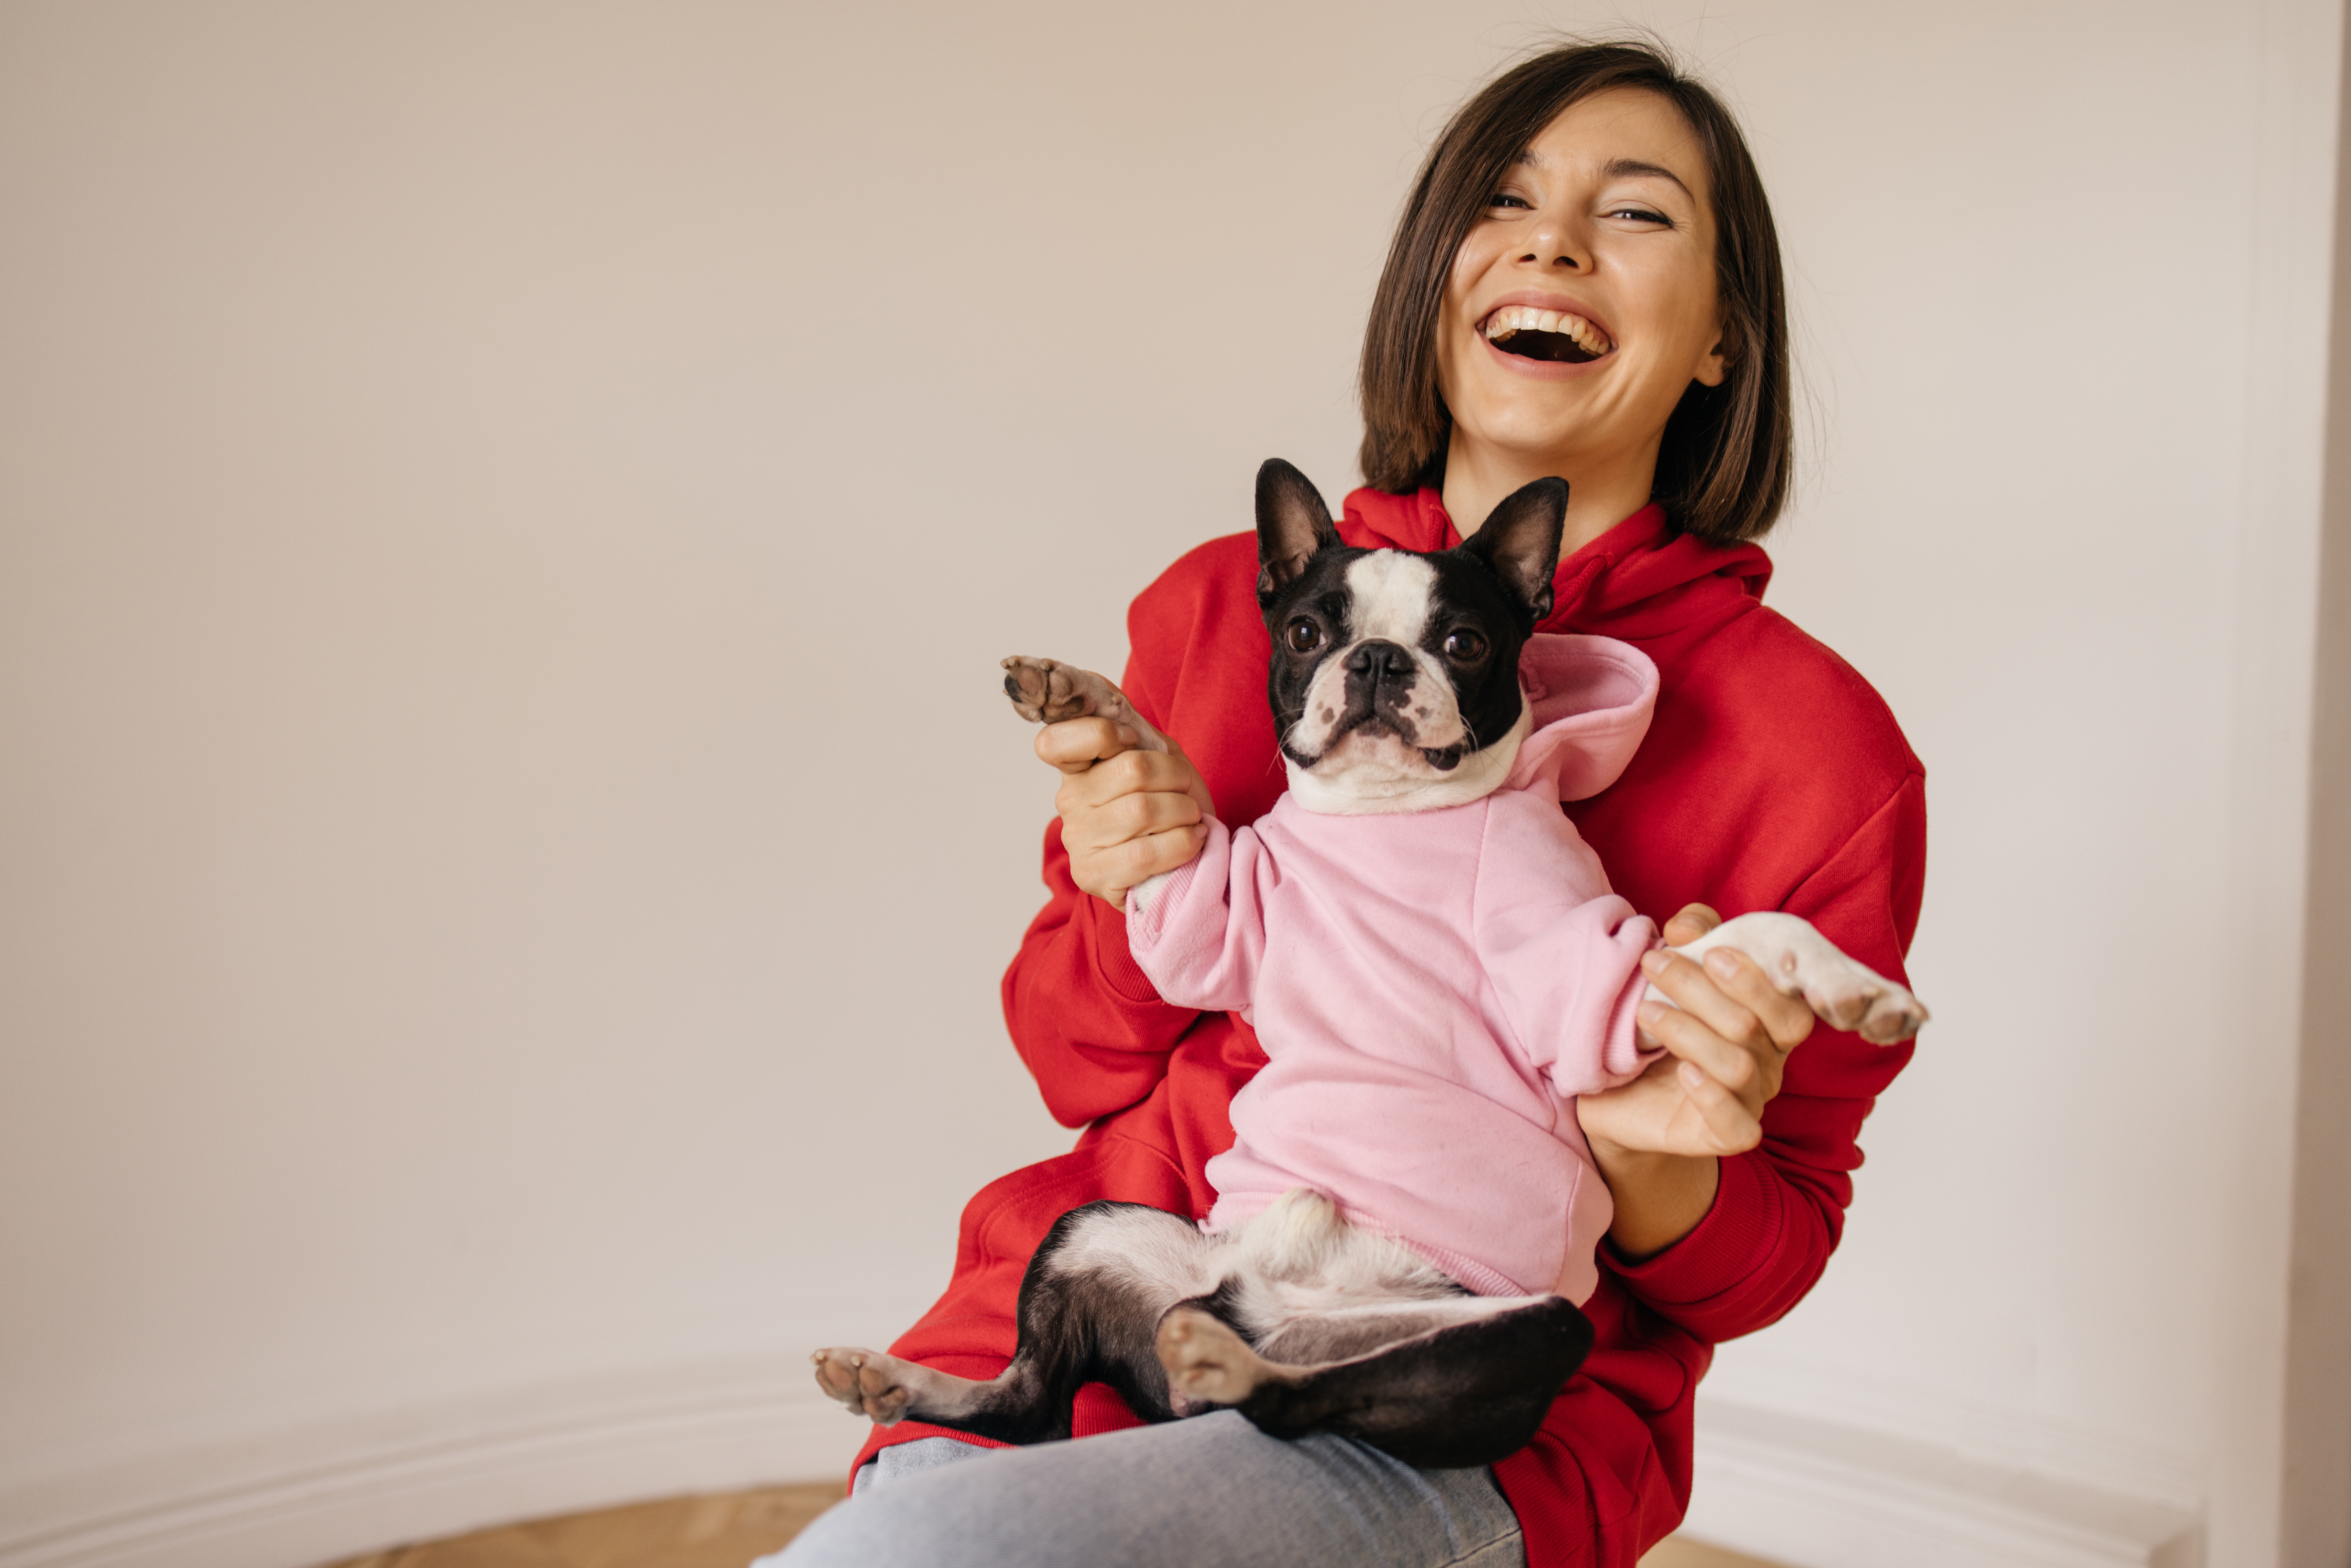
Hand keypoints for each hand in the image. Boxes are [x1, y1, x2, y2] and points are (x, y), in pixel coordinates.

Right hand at [1037, 717, 1214, 911]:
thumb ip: (1126, 720)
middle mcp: (1069, 801)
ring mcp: (1078, 841)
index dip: (1100, 733)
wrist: (1184, 857)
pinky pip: (1144, 854)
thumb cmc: (1167, 799)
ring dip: (1185, 812)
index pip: (1055, 742)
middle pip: (1131, 770)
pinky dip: (1182, 844)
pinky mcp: (1093, 876)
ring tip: (1191, 817)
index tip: (1130, 739)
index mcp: (1077, 767)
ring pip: (1143, 810)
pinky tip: (1192, 840)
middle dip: (1175, 777)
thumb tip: (1101, 691)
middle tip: (1185, 789)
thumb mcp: (1152, 750)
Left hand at [1575, 903, 1817, 1256]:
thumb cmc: (1657, 1025)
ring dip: (1689, 1032)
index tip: (1712, 950)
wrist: (1619, 1095)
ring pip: (1739, 1065)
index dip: (1757, 975)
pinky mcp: (1726, 1134)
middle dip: (1704, 990)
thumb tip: (1688, 925)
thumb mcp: (1670, 974)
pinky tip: (1685, 1072)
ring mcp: (1750, 1099)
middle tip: (1655, 964)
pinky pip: (1739, 1125)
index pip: (1787, 997)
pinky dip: (1713, 1097)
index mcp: (1766, 1017)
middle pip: (1756, 1024)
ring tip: (1645, 1012)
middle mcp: (1767, 1058)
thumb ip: (1690, 937)